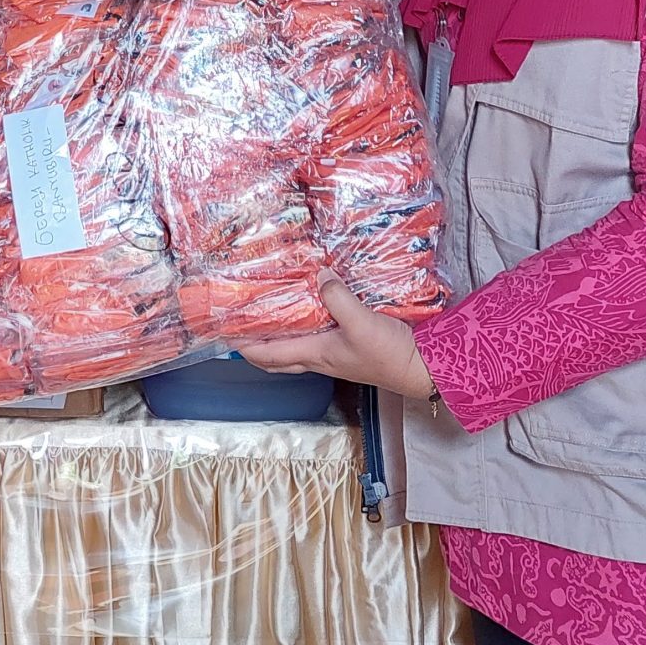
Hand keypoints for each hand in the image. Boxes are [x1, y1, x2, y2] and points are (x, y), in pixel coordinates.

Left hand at [235, 279, 435, 398]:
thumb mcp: (361, 322)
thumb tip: (318, 276)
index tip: (224, 333)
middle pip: (277, 358)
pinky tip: (312, 309)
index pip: (268, 355)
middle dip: (256, 346)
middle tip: (243, 325)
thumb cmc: (388, 353)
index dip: (244, 346)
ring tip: (270, 313)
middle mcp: (320, 359)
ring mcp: (335, 356)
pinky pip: (317, 339)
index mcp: (315, 355)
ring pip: (296, 349)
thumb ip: (338, 298)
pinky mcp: (350, 348)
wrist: (421, 368)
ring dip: (280, 337)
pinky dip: (306, 328)